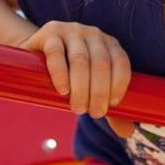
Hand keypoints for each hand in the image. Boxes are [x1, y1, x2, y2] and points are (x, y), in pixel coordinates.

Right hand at [17, 21, 134, 137]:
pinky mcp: (49, 33)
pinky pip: (56, 53)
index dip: (119, 84)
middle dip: (99, 92)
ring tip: (78, 108)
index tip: (112, 106)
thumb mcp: (91, 87)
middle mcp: (93, 34)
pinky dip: (60, 74)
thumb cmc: (70, 74)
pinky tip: (62, 90)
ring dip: (81, 88)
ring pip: (80, 60)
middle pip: (101, 64)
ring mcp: (71, 31)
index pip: (121, 62)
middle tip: (93, 113)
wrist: (36, 55)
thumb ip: (107, 104)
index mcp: (109, 44)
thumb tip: (127, 133)